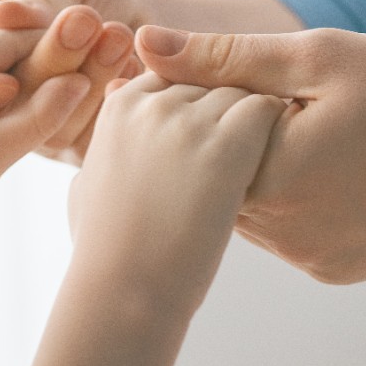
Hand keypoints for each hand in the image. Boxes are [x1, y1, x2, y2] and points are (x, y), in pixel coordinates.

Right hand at [0, 0, 156, 152]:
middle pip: (11, 102)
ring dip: (89, 79)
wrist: (147, 14)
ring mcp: (39, 129)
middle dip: (53, 59)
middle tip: (86, 18)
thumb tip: (3, 16)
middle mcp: (3, 100)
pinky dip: (113, 103)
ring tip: (119, 33)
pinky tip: (133, 65)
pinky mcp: (80, 149)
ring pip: (52, 128)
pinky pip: (90, 144)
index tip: (38, 27)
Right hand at [67, 72, 290, 312]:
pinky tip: (278, 164)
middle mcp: (154, 102)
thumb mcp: (86, 187)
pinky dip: (279, 131)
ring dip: (256, 122)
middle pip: (211, 78)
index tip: (206, 143)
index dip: (197, 105)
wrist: (123, 291)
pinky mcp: (226, 146)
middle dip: (228, 110)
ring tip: (264, 158)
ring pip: (243, 91)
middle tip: (240, 151)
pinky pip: (267, 111)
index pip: (176, 73)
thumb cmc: (105, 252)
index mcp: (121, 104)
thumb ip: (102, 151)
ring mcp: (189, 122)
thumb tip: (97, 148)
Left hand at [132, 25, 365, 283]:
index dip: (207, 99)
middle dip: (232, 138)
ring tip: (317, 125)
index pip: (196, 142)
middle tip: (284, 94)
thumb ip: (225, 56)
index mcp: (272, 178)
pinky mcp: (341, 269)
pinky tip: (342, 161)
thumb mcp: (320, 57)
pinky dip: (299, 196)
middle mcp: (285, 234)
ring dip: (264, 168)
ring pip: (254, 207)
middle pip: (220, 179)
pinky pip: (293, 230)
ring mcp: (314, 259)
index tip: (239, 71)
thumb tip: (144, 44)